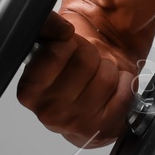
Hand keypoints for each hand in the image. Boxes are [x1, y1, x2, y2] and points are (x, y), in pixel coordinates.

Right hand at [15, 11, 137, 148]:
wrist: (93, 89)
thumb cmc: (72, 66)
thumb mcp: (52, 40)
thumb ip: (47, 26)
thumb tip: (59, 27)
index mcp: (29, 90)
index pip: (55, 52)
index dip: (69, 41)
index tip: (69, 42)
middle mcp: (48, 111)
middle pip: (85, 61)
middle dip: (91, 52)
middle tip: (87, 60)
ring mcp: (75, 122)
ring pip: (106, 76)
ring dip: (109, 67)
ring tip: (100, 73)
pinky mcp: (102, 128)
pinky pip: (124, 93)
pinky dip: (125, 83)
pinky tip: (114, 86)